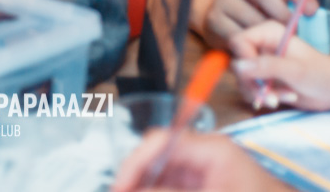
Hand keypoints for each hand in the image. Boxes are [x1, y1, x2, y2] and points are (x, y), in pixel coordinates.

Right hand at [112, 130, 287, 191]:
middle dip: (137, 180)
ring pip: (163, 180)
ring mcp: (206, 178)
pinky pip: (173, 188)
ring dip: (147, 187)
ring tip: (129, 190)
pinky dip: (159, 191)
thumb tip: (133, 189)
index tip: (118, 186)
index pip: (160, 141)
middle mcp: (205, 158)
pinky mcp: (206, 189)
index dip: (134, 162)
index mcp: (211, 148)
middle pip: (157, 163)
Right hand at [203, 0, 316, 49]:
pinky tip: (264, 51)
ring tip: (281, 44)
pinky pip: (239, 35)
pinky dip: (254, 46)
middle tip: (295, 32)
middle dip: (283, 15)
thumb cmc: (252, 5)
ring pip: (251, 17)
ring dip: (269, 33)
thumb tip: (314, 9)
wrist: (213, 9)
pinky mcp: (214, 20)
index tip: (312, 11)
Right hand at [232, 23, 329, 110]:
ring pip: (242, 79)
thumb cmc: (323, 74)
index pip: (238, 42)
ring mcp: (262, 62)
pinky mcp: (264, 78)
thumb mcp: (295, 70)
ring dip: (260, 93)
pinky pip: (250, 89)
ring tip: (282, 98)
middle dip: (252, 83)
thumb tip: (237, 66)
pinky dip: (264, 98)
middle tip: (270, 96)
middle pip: (238, 63)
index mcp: (268, 32)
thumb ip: (266, 66)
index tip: (258, 78)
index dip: (243, 61)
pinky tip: (283, 98)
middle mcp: (261, 45)